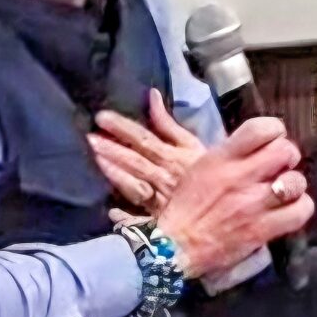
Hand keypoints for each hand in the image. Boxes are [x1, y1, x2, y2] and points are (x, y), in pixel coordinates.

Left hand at [87, 88, 204, 213]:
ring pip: (134, 186)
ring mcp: (161, 200)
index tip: (102, 118)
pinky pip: (141, 220)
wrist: (227, 205)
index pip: (144, 140)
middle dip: (112, 149)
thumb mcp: (192, 144)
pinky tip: (113, 211)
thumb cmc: (207, 172)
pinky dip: (126, 217)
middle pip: (135, 161)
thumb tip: (151, 95)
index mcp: (172, 157)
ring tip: (96, 160)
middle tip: (89, 138)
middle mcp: (164, 177)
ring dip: (115, 173)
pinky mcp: (160, 221)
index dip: (123, 128)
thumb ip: (168, 123)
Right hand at [152, 117, 312, 277]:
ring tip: (282, 191)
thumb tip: (255, 146)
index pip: (261, 128)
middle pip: (286, 151)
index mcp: (222, 158)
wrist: (176, 244)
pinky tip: (287, 210)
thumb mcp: (200, 168)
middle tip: (279, 167)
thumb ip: (228, 154)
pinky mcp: (263, 228)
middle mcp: (240, 176)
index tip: (271, 140)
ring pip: (296, 181)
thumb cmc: (185, 206)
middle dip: (287, 157)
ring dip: (293, 185)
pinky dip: (299, 208)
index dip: (274, 131)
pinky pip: (300, 211)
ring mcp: (254, 203)